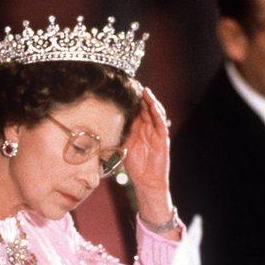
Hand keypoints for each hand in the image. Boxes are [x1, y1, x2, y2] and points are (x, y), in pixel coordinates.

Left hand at [123, 87, 173, 226]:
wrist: (146, 181)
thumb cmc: (134, 165)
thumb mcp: (122, 146)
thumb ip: (117, 135)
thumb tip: (100, 126)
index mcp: (138, 128)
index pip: (136, 110)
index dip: (132, 100)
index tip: (125, 88)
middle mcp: (148, 128)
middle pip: (146, 108)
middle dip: (142, 96)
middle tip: (135, 83)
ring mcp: (156, 132)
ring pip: (155, 113)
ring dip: (151, 102)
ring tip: (145, 91)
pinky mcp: (163, 139)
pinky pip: (161, 124)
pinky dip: (158, 114)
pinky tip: (153, 106)